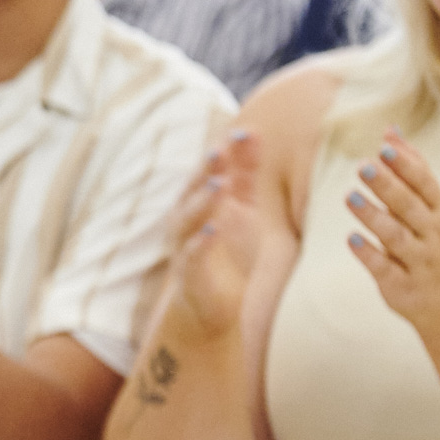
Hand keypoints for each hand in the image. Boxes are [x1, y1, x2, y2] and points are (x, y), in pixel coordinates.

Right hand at [169, 128, 263, 339]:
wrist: (214, 306)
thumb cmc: (229, 252)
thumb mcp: (243, 209)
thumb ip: (245, 174)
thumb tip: (252, 133)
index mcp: (203, 200)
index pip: (213, 170)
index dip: (227, 153)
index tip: (245, 133)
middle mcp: (189, 218)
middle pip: (195, 189)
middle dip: (207, 170)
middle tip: (221, 151)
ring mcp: (187, 244)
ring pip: (189, 218)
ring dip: (203, 201)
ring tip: (218, 184)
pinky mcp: (189, 273)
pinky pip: (193, 254)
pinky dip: (201, 241)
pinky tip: (212, 229)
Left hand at [346, 134, 439, 369]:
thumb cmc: (437, 242)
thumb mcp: (432, 206)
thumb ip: (411, 168)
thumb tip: (390, 130)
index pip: (425, 185)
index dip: (406, 167)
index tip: (384, 148)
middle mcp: (432, 236)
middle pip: (409, 208)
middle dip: (388, 187)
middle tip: (363, 167)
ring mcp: (419, 262)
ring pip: (396, 238)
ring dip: (373, 216)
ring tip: (349, 196)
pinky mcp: (402, 287)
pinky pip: (385, 269)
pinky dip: (369, 255)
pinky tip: (352, 239)